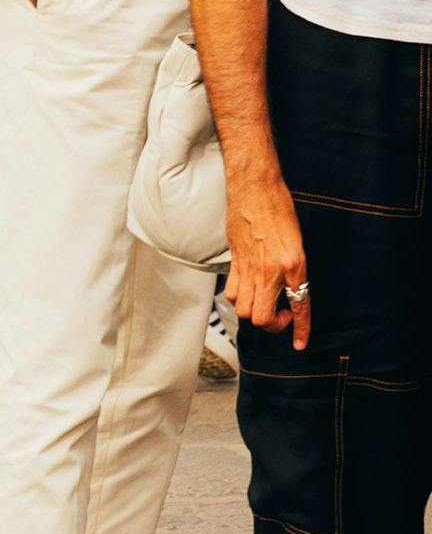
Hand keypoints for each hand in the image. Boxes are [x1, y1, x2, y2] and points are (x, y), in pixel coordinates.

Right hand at [225, 168, 310, 348]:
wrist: (254, 188)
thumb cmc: (279, 208)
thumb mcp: (297, 241)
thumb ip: (293, 269)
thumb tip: (290, 289)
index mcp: (292, 264)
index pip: (299, 305)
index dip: (301, 329)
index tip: (300, 344)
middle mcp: (269, 270)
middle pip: (260, 318)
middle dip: (272, 325)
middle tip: (281, 315)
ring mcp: (248, 267)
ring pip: (242, 309)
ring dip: (253, 312)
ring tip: (264, 302)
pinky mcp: (234, 261)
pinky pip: (231, 292)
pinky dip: (238, 298)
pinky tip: (247, 289)